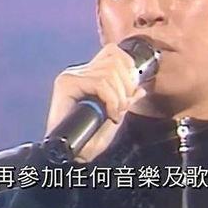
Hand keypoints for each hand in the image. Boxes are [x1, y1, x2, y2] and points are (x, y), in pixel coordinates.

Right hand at [46, 43, 146, 161]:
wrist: (71, 155)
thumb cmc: (89, 139)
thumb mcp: (115, 117)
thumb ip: (126, 101)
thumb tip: (141, 89)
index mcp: (88, 75)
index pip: (113, 52)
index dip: (128, 68)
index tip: (131, 92)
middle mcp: (77, 72)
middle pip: (115, 60)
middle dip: (127, 85)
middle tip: (122, 107)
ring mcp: (71, 77)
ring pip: (109, 72)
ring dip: (120, 95)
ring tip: (115, 113)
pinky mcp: (67, 84)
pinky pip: (100, 83)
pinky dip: (112, 99)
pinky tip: (110, 114)